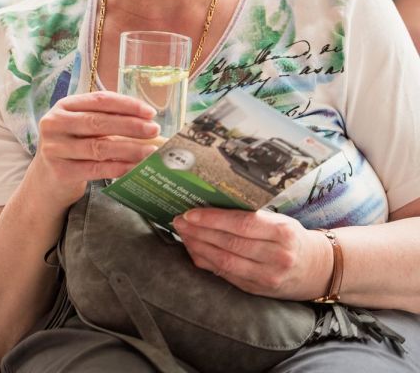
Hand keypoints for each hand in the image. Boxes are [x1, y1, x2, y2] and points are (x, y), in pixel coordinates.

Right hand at [28, 91, 160, 211]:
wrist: (45, 181)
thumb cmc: (72, 147)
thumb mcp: (82, 127)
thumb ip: (106, 120)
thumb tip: (147, 122)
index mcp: (64, 106)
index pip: (99, 100)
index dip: (127, 105)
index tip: (149, 112)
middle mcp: (55, 124)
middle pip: (98, 122)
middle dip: (131, 126)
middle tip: (154, 130)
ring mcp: (55, 149)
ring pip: (99, 147)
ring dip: (129, 149)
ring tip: (150, 151)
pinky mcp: (60, 172)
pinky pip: (95, 168)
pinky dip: (118, 167)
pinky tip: (134, 167)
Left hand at [173, 207, 332, 300]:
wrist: (318, 268)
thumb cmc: (294, 237)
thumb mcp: (280, 220)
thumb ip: (252, 217)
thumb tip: (213, 208)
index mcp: (281, 232)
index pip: (241, 224)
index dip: (212, 219)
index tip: (190, 213)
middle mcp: (276, 256)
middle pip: (229, 243)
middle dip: (199, 232)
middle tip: (179, 221)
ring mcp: (267, 277)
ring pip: (225, 261)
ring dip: (199, 247)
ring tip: (183, 234)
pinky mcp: (258, 290)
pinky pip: (227, 275)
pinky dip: (208, 262)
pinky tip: (195, 250)